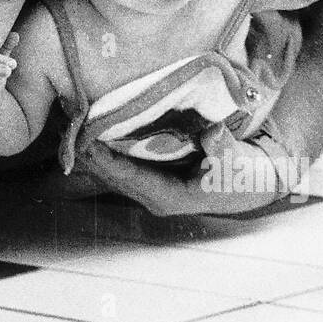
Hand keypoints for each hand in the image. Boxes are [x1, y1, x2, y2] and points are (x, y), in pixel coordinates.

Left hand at [74, 121, 295, 215]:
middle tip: (67, 125)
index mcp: (169, 197)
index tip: (83, 141)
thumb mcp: (237, 162)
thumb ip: (222, 150)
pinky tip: (90, 130)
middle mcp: (154, 196)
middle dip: (88, 153)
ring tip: (70, 124)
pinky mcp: (153, 177)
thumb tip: (213, 135)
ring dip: (91, 152)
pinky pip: (121, 164)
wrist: (256, 181)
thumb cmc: (245, 175)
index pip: (127, 178)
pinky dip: (104, 149)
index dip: (103, 160)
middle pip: (111, 176)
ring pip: (112, 171)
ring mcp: (152, 188)